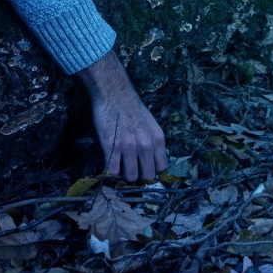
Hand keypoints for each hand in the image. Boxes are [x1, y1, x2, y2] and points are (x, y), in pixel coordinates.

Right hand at [77, 50, 167, 181]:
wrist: (115, 94)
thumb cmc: (132, 109)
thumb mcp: (151, 125)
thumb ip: (153, 143)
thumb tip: (151, 163)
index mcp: (158, 139)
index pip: (161, 168)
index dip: (153, 172)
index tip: (145, 170)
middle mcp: (146, 145)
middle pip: (147, 176)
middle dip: (140, 177)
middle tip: (132, 171)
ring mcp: (129, 147)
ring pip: (130, 177)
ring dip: (124, 175)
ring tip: (120, 167)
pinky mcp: (112, 147)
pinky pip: (113, 170)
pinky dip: (111, 171)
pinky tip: (111, 163)